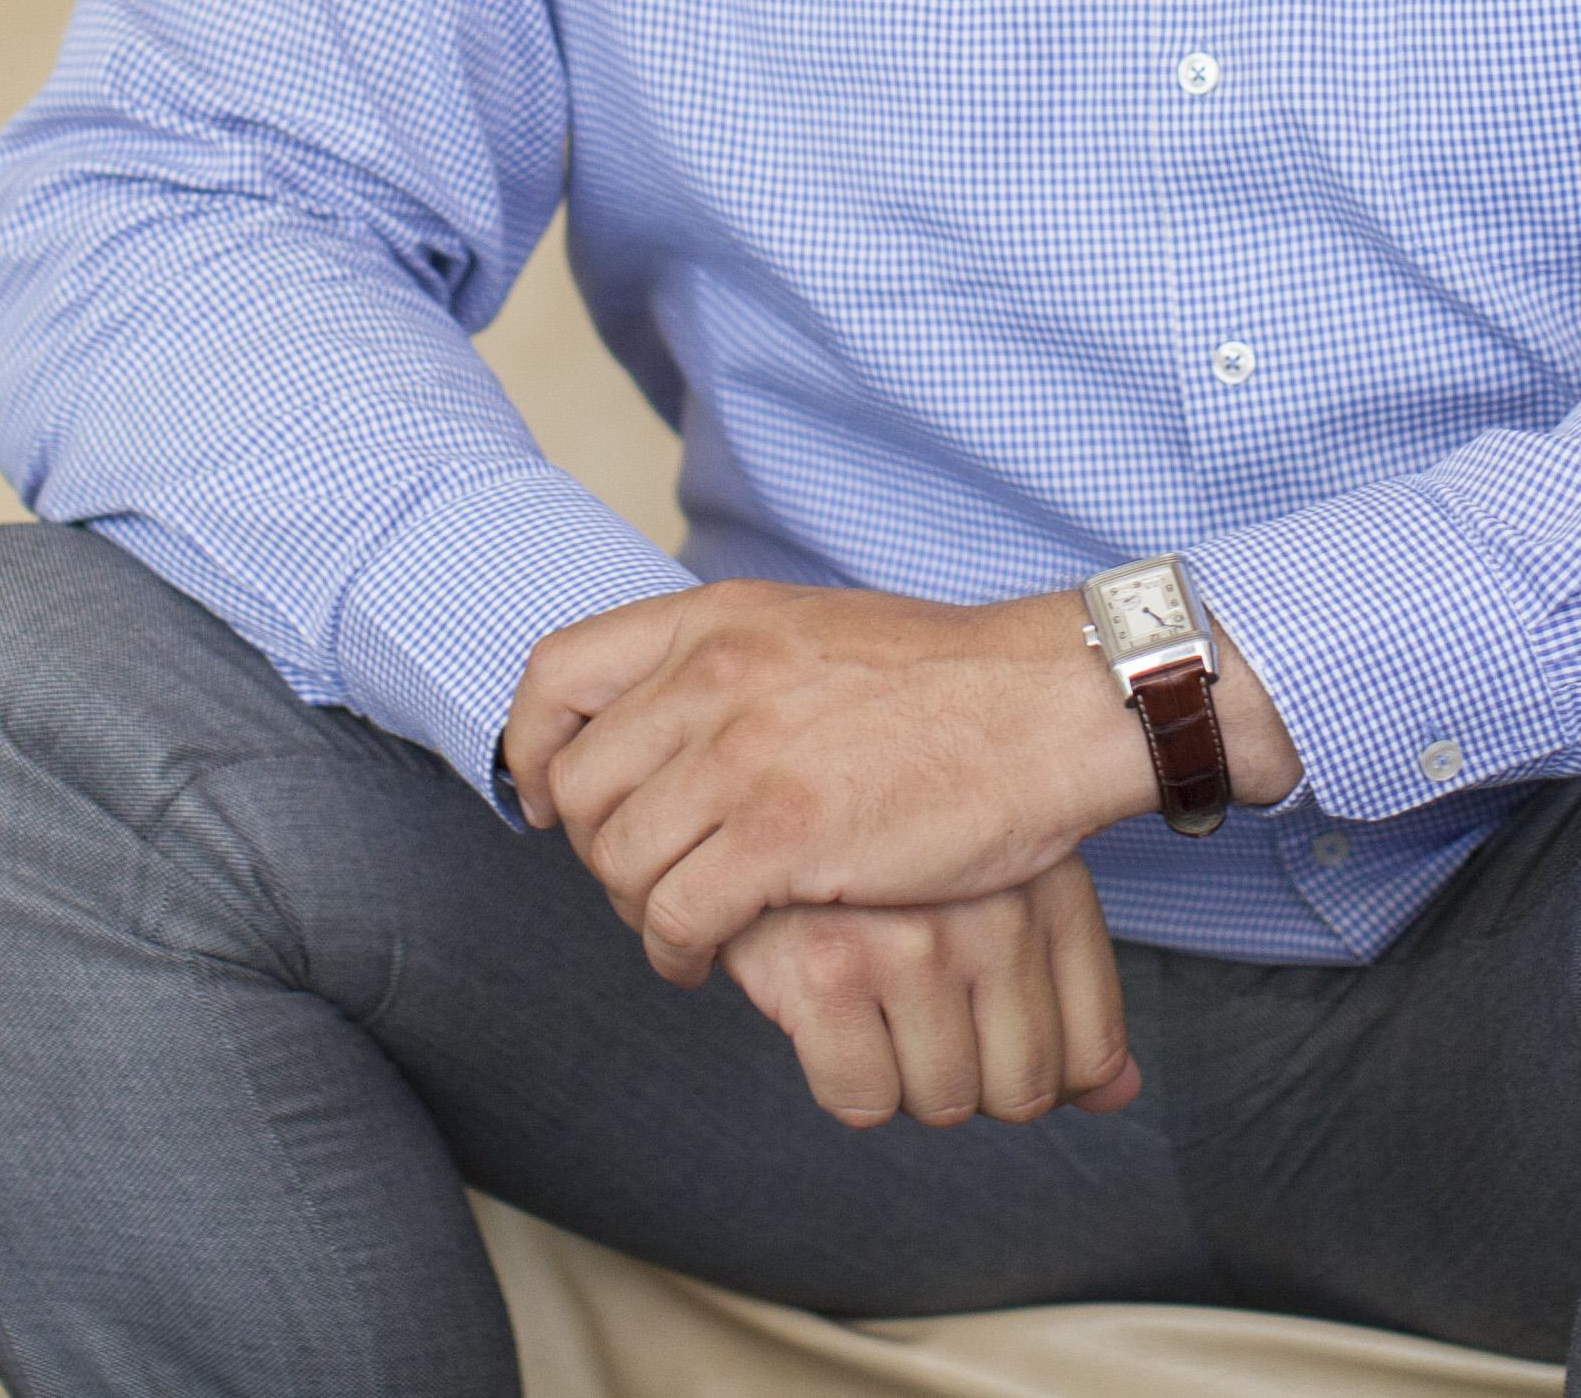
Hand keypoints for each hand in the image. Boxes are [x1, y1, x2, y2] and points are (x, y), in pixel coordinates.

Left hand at [504, 579, 1299, 984]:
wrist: (1048, 704)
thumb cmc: (948, 681)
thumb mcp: (812, 629)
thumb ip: (731, 663)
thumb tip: (666, 716)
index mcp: (716, 620)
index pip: (557, 675)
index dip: (532, 748)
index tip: (546, 797)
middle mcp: (712, 678)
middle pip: (579, 785)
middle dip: (595, 848)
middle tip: (640, 880)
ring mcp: (745, 758)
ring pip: (618, 859)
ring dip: (635, 909)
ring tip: (678, 929)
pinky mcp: (784, 840)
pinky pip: (675, 916)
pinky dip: (674, 952)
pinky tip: (707, 960)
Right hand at [719, 865, 1145, 1130]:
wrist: (762, 791)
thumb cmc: (888, 858)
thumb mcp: (1001, 892)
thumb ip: (1066, 996)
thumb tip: (1119, 1097)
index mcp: (1050, 887)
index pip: (1089, 1054)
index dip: (1038, 1075)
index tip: (988, 1038)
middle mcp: (998, 911)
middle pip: (1020, 1092)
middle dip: (966, 1077)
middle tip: (916, 1011)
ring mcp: (915, 940)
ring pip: (943, 1102)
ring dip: (901, 1076)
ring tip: (871, 998)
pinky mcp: (829, 970)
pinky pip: (864, 1101)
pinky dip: (841, 1078)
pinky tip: (824, 1012)